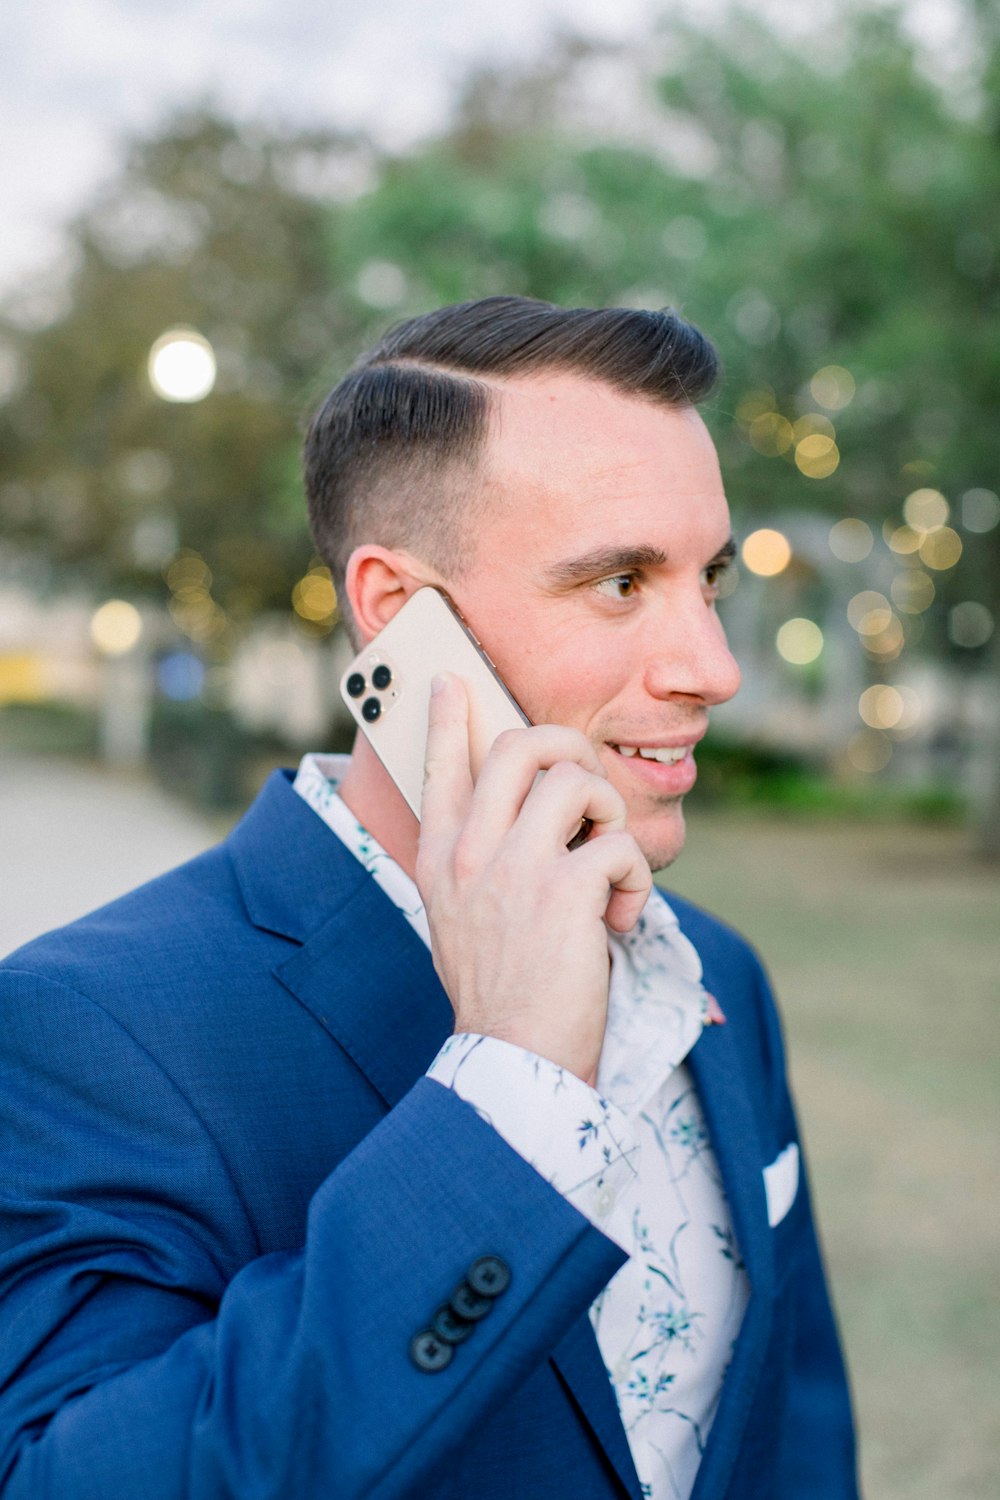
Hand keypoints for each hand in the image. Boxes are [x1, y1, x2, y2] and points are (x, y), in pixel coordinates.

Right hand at [415, 673, 650, 1084]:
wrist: (513, 1058)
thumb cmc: (498, 990)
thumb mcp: (460, 919)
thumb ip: (477, 864)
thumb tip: (516, 818)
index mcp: (441, 858)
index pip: (441, 767)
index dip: (450, 719)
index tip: (452, 683)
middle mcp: (471, 852)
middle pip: (523, 747)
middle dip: (572, 750)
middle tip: (589, 790)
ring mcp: (515, 868)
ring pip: (577, 781)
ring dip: (610, 816)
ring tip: (608, 863)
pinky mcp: (567, 891)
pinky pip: (619, 845)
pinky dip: (635, 878)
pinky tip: (620, 918)